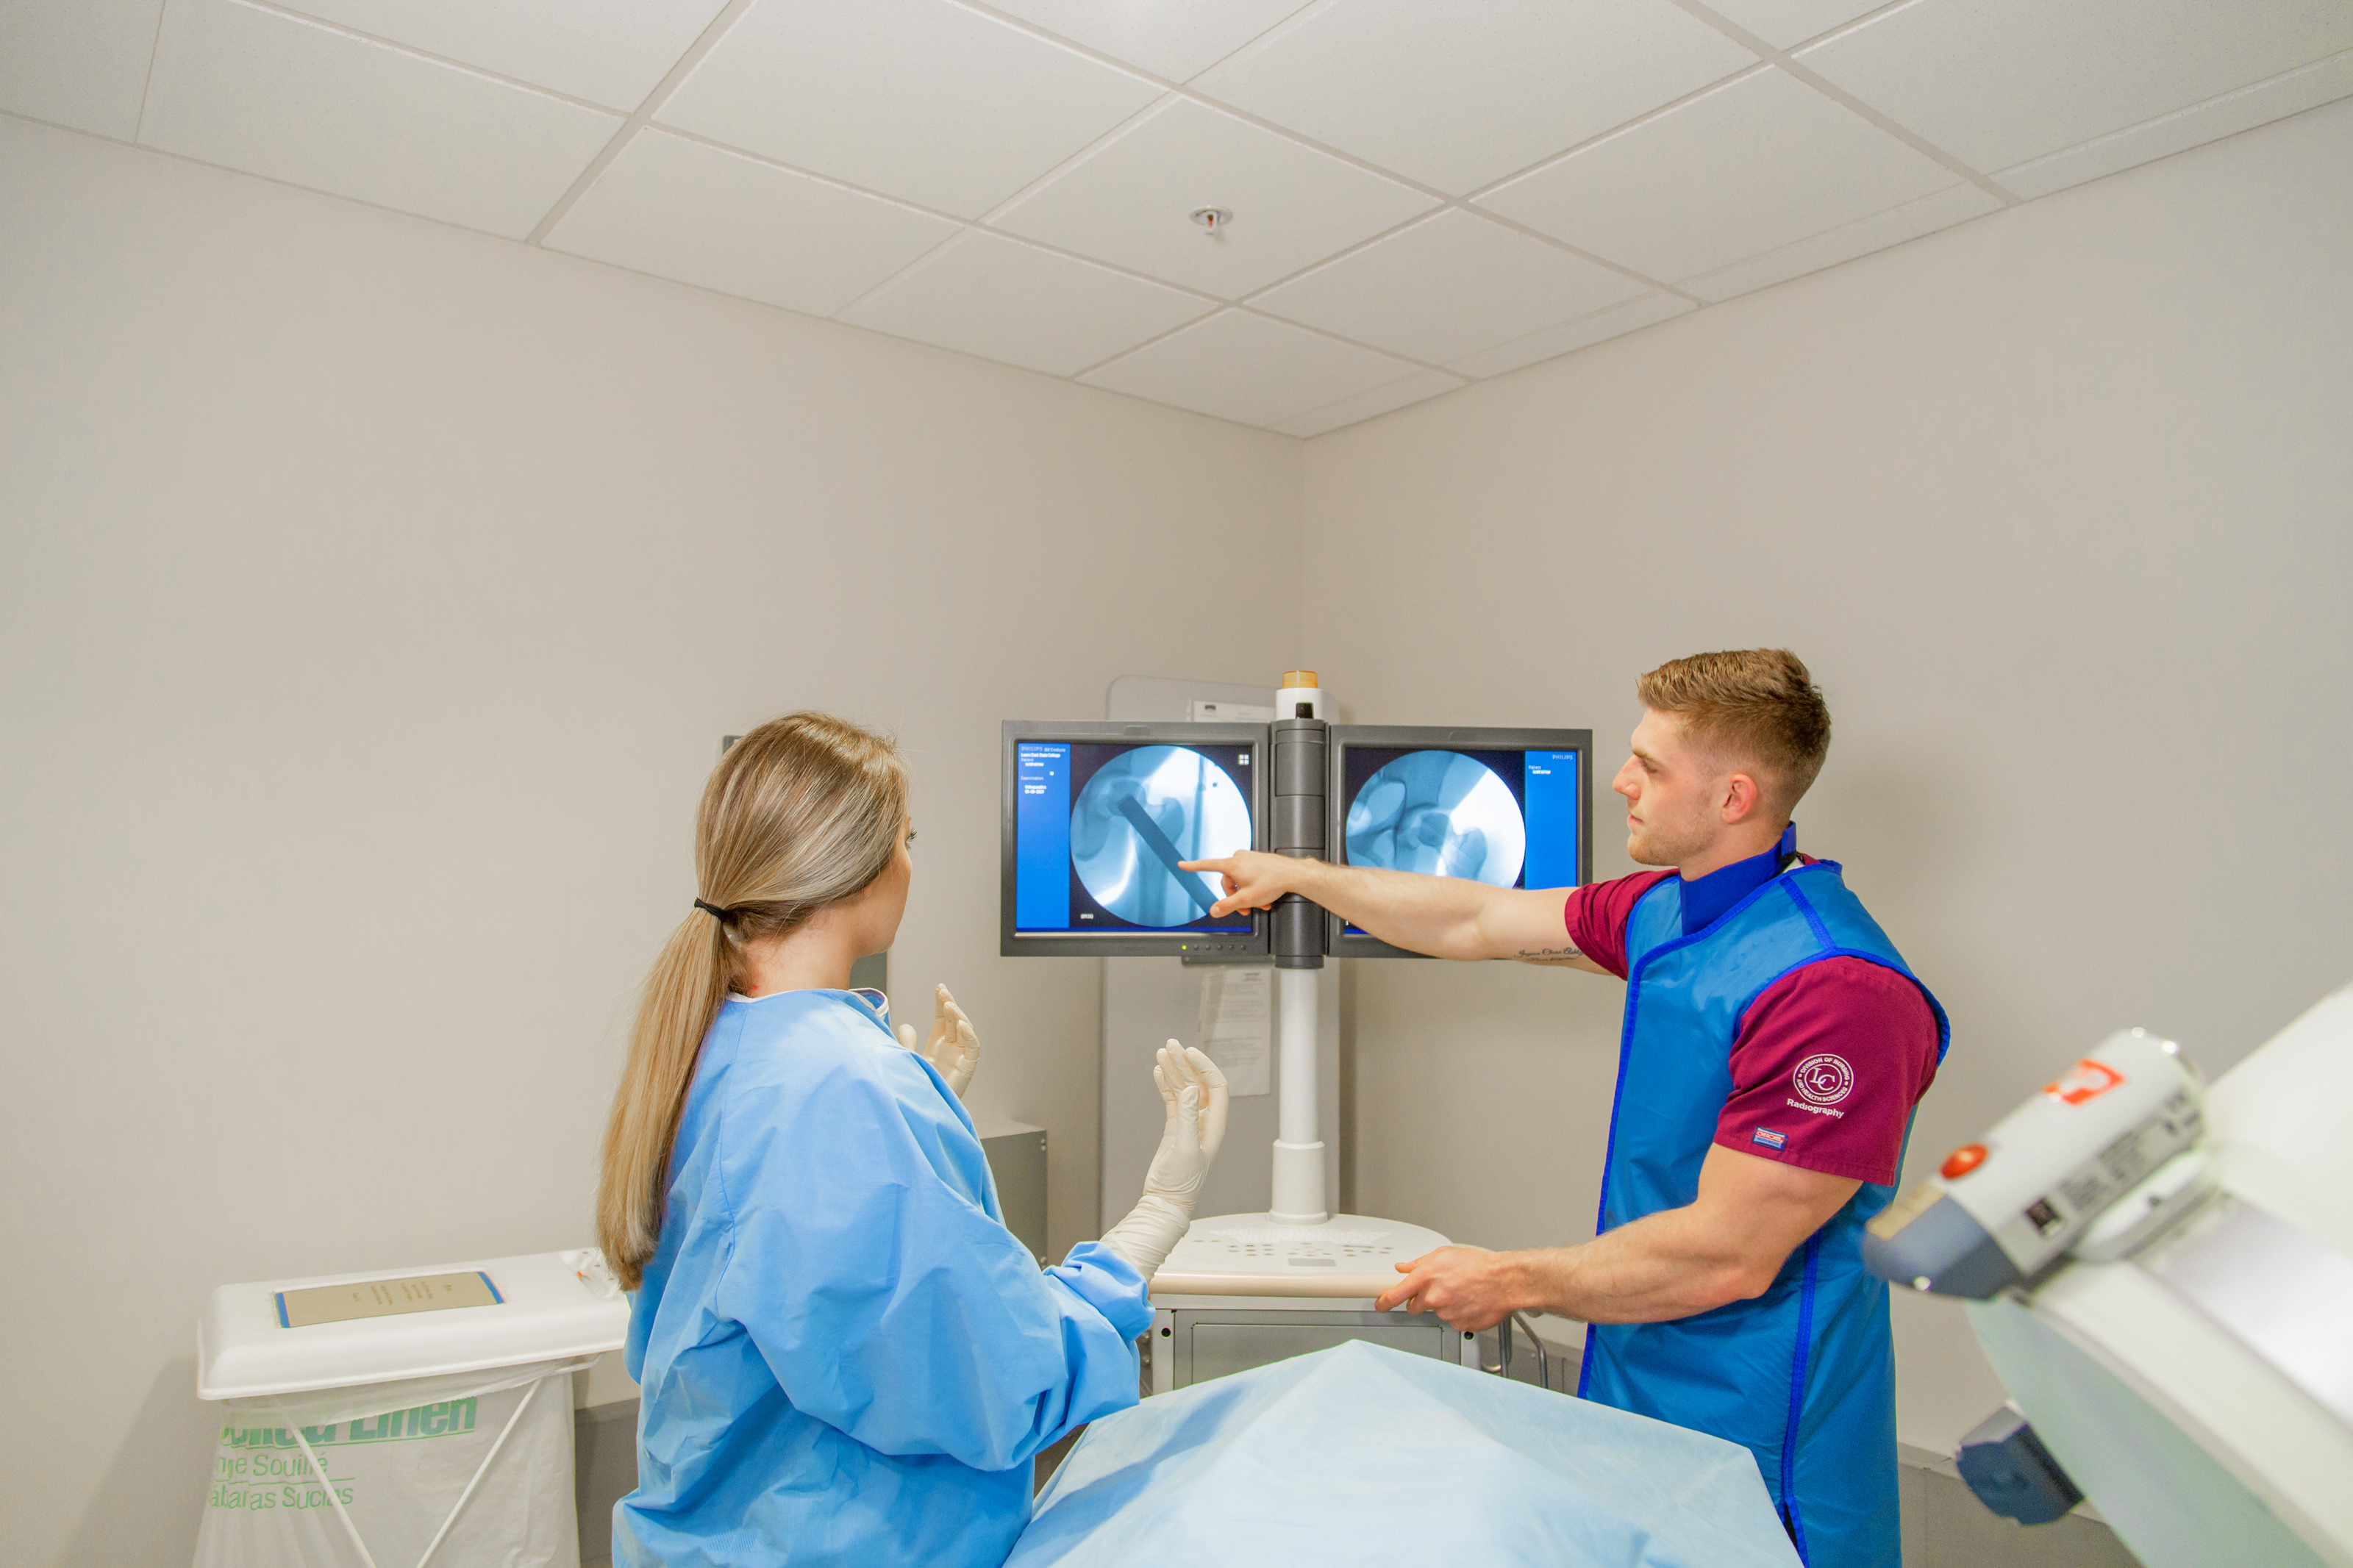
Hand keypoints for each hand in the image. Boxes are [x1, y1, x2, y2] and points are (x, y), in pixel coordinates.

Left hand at [896, 983, 977, 1099]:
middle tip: (943, 992)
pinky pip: (973, 1048)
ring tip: (948, 1004)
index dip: (941, 1004)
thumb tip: (905, 1025)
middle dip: (949, 1005)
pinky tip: (960, 1024)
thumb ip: (906, 1043)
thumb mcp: (907, 1060)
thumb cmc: (916, 1086)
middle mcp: (950, 1049)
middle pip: (953, 1021)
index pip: (942, 1019)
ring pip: (964, 1030)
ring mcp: (960, 1057)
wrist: (922, 1109)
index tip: (939, 988)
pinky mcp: (967, 1067)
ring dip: (957, 1016)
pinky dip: (969, 1035)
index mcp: (937, 1045)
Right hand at [1141, 1042, 1229, 1204]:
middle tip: (1171, 1044)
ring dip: (1173, 1070)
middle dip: (1185, 1062)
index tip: (1188, 1052)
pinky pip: (1172, 1099)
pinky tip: (1158, 1071)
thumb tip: (1193, 1089)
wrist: (1165, 1199)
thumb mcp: (1185, 1149)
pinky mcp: (1174, 1127)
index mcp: (1215, 1125)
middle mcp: (1205, 1121)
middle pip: (1199, 1082)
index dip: (1205, 1066)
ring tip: (1161, 1052)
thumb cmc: (1181, 1183)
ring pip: (1183, 1088)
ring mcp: (1189, 1122)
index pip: (1217, 1086)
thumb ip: (1188, 1118)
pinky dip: (1165, 1084)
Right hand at [1178, 850, 1311, 918]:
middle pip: (1228, 881)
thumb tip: (1214, 910)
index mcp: (1233, 865)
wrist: (1292, 874)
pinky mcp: (1258, 860)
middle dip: (1235, 896)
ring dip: (1247, 894)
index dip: (1193, 866)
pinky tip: (1263, 896)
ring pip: (1240, 880)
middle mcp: (1239, 858)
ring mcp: (1249, 858)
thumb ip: (1228, 905)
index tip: (1182, 864)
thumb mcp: (1246, 899)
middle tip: (1245, 908)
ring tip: (1259, 903)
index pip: (1207, 865)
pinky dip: (1254, 887)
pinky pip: (1250, 876)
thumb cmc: (1272, 882)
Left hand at [1376, 1245, 1522, 1332]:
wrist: (1506, 1281)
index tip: (1379, 1304)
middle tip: (1439, 1289)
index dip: (1383, 1301)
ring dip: (1444, 1305)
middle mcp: (1433, 1297)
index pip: (1395, 1294)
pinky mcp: (1459, 1325)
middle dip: (1422, 1300)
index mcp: (1426, 1277)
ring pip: (1436, 1312)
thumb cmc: (1480, 1265)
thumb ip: (1419, 1262)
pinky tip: (1468, 1302)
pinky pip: (1452, 1321)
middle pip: (1414, 1306)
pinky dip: (1457, 1313)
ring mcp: (1446, 1313)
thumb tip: (1404, 1267)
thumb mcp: (1445, 1254)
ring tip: (1461, 1292)